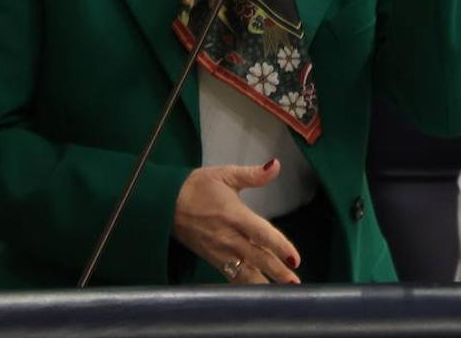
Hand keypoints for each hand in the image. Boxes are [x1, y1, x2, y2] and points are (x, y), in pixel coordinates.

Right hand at [172, 159, 300, 283]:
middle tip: (295, 285)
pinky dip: (244, 285)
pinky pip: (231, 276)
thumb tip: (275, 165)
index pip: (262, 234)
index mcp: (235, 216)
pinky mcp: (212, 259)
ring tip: (281, 295)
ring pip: (244, 272)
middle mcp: (228, 237)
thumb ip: (253, 174)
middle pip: (257, 258)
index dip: (280, 247)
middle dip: (277, 272)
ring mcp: (219, 251)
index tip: (295, 258)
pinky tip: (256, 294)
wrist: (165, 203)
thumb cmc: (197, 187)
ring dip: (263, 284)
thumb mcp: (225, 174)